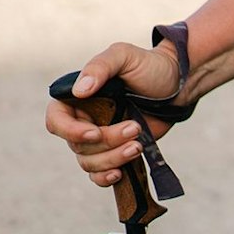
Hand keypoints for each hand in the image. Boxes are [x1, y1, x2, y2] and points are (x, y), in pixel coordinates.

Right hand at [44, 41, 179, 187]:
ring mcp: (98, 138)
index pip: (56, 121)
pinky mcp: (114, 151)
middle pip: (77, 145)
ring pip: (90, 162)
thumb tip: (79, 91)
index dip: (70, 132)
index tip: (94, 133)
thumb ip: (100, 67)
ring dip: (113, 158)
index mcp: (76, 98)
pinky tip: (120, 173)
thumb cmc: (149, 66)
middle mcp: (82, 120)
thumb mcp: (124, 56)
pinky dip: (105, 177)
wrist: (178, 83)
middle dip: (107, 141)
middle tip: (135, 128)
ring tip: (139, 145)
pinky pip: (99, 174)